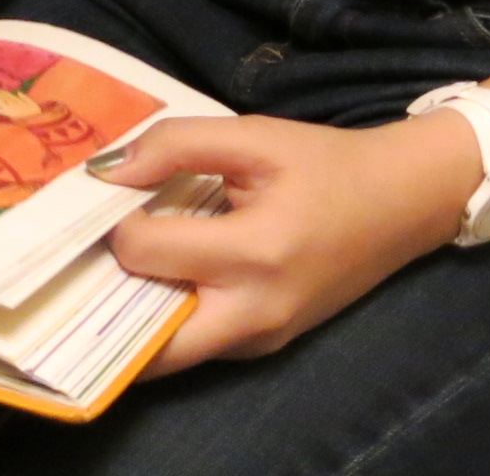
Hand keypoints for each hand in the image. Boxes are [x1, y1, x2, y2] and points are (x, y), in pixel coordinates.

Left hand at [95, 112, 484, 375]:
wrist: (401, 204)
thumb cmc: (325, 165)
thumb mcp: (253, 136)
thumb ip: (176, 145)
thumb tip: (104, 171)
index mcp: (255, 252)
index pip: (146, 252)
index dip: (116, 221)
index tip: (110, 197)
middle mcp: (254, 312)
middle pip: (146, 342)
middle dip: (107, 298)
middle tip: (88, 257)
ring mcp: (260, 340)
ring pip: (168, 354)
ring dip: (132, 317)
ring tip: (112, 268)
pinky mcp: (264, 347)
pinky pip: (196, 346)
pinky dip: (165, 321)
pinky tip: (156, 278)